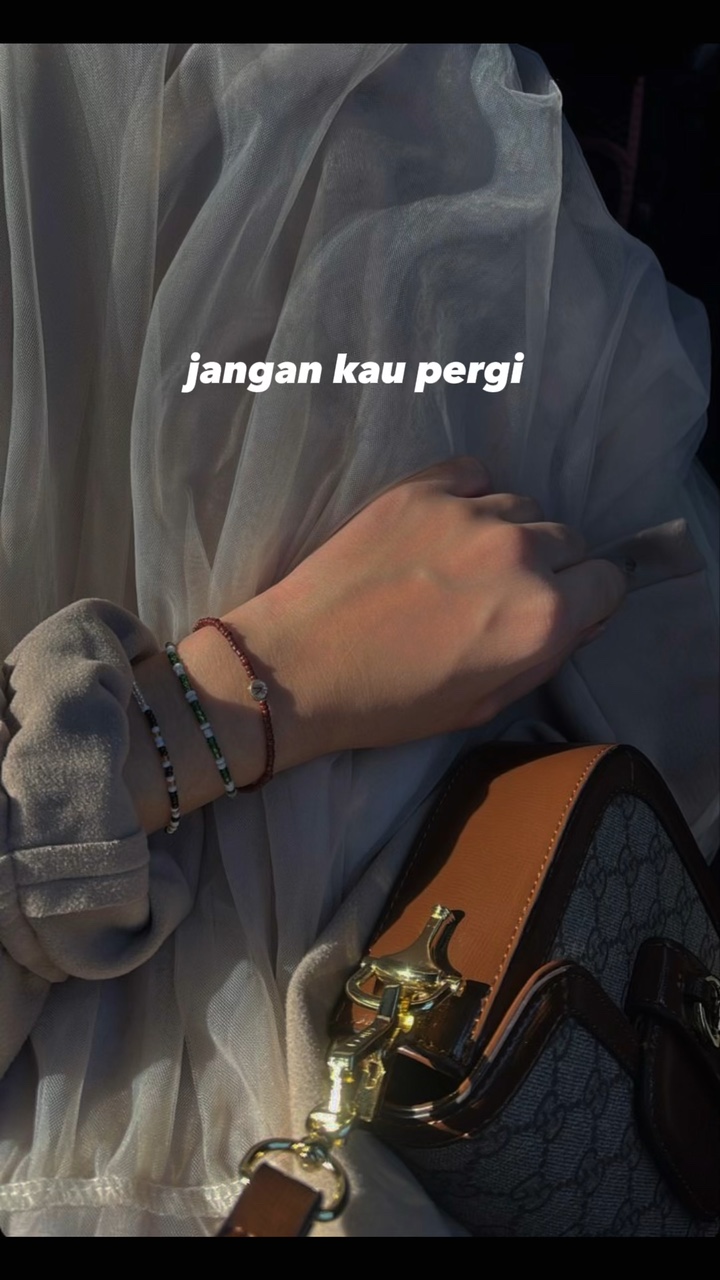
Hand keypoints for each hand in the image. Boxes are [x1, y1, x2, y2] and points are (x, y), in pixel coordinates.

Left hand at [228, 457, 626, 768]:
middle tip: (500, 594)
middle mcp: (519, 555)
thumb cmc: (389, 702)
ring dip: (507, 533)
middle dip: (550, 567)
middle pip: (569, 541)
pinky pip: (475, 474)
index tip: (561, 609)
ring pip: (522, 507)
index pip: (609, 582)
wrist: (296, 666)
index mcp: (543, 616)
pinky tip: (442, 527)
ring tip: (462, 563)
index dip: (588, 600)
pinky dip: (470, 496)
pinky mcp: (421, 488)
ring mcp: (469, 514)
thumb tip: (578, 616)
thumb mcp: (486, 702)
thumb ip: (545, 654)